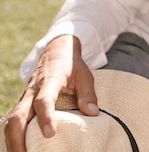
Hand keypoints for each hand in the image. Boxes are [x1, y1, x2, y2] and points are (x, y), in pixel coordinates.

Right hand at [4, 35, 98, 151]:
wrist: (56, 51)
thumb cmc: (72, 65)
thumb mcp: (85, 75)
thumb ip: (88, 94)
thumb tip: (92, 113)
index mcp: (50, 82)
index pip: (43, 101)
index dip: (46, 117)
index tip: (50, 134)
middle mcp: (33, 91)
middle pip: (18, 116)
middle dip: (19, 138)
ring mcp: (25, 98)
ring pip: (11, 121)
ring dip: (13, 141)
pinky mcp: (23, 103)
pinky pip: (13, 121)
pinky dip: (13, 136)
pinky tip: (20, 148)